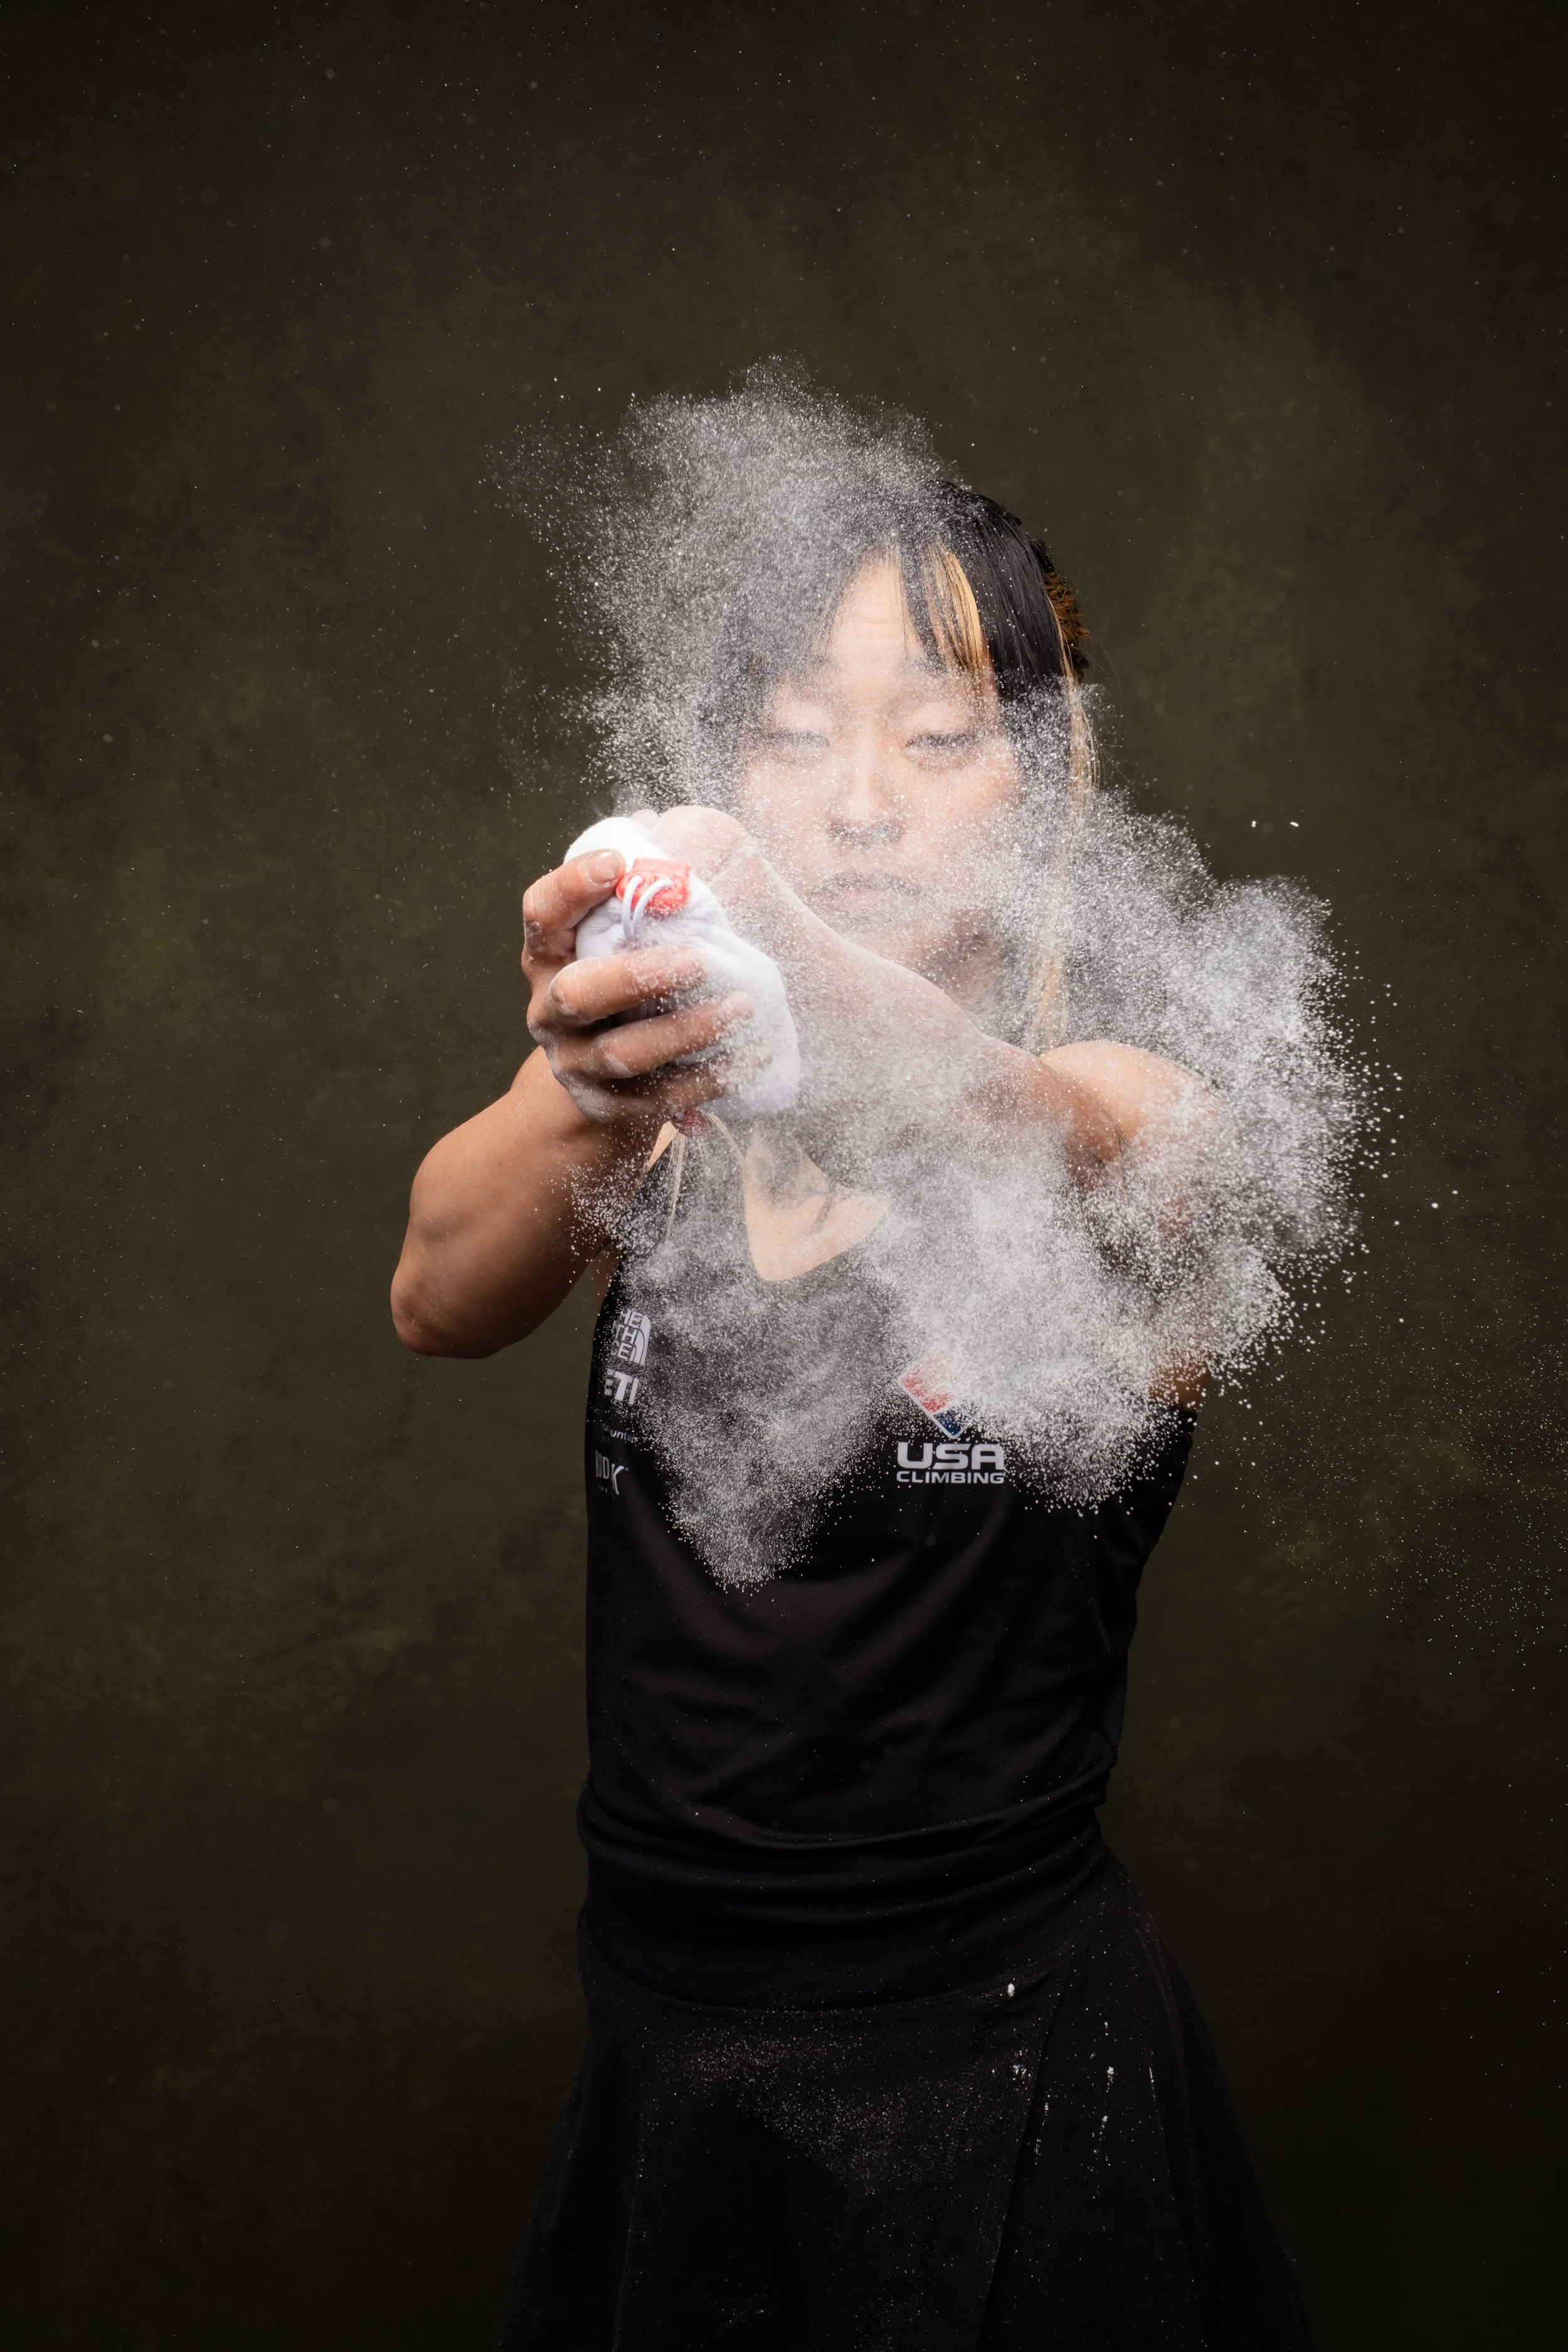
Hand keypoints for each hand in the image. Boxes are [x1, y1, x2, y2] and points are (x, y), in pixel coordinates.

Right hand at [520, 842, 758, 1130]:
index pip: (543, 915)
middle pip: (579, 994)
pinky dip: (714, 1074)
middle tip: (698, 960)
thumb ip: (633, 890)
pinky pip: (667, 1096)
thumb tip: (654, 824)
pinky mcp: (618, 1108)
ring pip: (625, 1052)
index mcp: (549, 957)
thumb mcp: (614, 940)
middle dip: (636, 976)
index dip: (573, 887)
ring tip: (742, 1005)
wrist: (605, 1090)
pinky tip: (756, 1052)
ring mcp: (581, 1065)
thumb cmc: (623, 990)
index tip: (620, 864)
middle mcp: (553, 1012)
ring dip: (686, 1029)